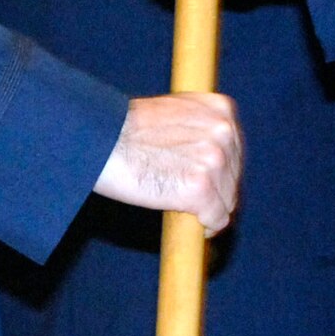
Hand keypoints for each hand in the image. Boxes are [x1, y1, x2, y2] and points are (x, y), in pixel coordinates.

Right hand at [94, 91, 243, 233]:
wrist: (100, 140)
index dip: (219, 170)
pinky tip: (187, 220)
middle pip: (233, 177)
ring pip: (227, 201)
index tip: (201, 180)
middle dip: (216, 191)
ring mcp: (215, 160)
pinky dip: (206, 226)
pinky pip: (217, 219)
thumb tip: (218, 152)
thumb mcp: (175, 111)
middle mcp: (223, 131)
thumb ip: (200, 126)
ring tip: (181, 206)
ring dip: (209, 209)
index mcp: (220, 109)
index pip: (234, 151)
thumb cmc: (128, 129)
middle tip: (187, 197)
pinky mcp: (201, 189)